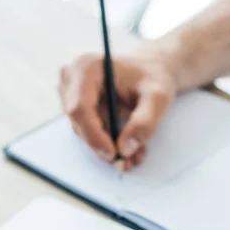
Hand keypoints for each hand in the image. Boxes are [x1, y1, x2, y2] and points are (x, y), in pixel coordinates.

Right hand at [58, 50, 175, 170]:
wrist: (150, 71)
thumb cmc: (153, 76)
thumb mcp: (157, 96)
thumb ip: (145, 122)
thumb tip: (125, 149)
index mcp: (87, 67)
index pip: (80, 107)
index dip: (94, 135)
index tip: (113, 154)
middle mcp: (72, 79)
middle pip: (79, 122)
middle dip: (103, 145)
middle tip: (127, 162)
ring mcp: (71, 94)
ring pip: (84, 131)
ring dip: (108, 147)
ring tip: (135, 154)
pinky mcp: (78, 108)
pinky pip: (89, 133)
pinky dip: (109, 143)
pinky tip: (131, 147)